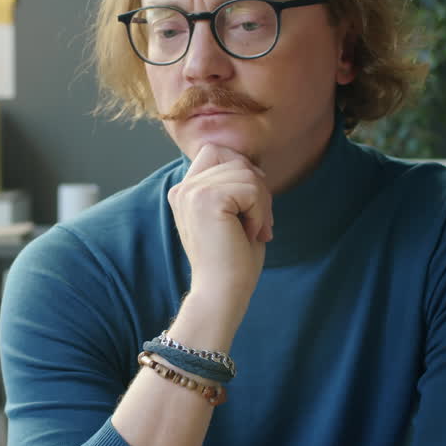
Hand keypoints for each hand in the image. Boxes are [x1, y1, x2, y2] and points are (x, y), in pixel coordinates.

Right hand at [167, 144, 272, 328]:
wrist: (222, 293)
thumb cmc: (233, 261)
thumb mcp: (234, 215)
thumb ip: (237, 186)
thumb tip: (256, 166)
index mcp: (185, 191)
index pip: (216, 152)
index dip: (242, 172)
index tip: (252, 207)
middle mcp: (183, 188)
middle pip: (235, 159)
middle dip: (258, 188)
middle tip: (260, 224)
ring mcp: (191, 192)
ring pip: (246, 172)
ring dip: (262, 203)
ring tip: (254, 231)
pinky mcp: (206, 199)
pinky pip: (251, 188)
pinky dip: (260, 213)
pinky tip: (251, 234)